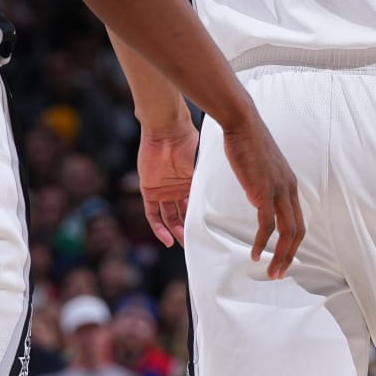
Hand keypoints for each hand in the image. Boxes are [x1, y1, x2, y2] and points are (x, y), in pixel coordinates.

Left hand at [137, 119, 198, 246]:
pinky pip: (152, 214)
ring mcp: (163, 190)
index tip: (208, 232)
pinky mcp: (149, 190)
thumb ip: (207, 183)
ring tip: (181, 243)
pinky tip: (166, 239)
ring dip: (174, 231)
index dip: (200, 219)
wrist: (167, 132)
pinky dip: (158, 228)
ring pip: (168, 217)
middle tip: (194, 243)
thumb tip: (226, 200)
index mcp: (192, 181)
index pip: (196, 205)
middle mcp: (178, 188)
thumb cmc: (188, 143)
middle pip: (182, 214)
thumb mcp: (202, 166)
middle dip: (187, 230)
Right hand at [220, 111, 305, 278]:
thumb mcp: (262, 170)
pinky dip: (262, 242)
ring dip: (279, 255)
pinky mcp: (264, 191)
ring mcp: (279, 191)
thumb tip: (258, 198)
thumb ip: (264, 186)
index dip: (294, 244)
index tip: (284, 259)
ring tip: (271, 271)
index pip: (299, 221)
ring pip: (286, 231)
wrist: (243, 125)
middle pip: (298, 231)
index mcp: (290, 186)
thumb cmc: (249, 144)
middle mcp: (289, 190)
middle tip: (280, 274)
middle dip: (290, 256)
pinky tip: (255, 254)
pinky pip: (266, 224)